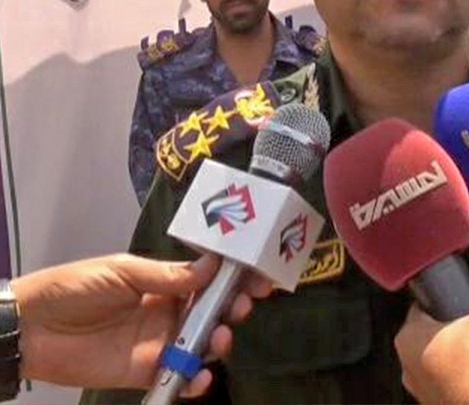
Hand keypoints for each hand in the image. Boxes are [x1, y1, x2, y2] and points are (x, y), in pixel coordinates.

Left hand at [12, 253, 271, 393]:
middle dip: (235, 307)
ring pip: (202, 344)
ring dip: (220, 340)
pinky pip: (179, 376)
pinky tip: (201, 376)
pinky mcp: (146, 371)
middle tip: (245, 305)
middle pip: (213, 312)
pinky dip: (196, 380)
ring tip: (221, 337)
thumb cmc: (74, 288)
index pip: (208, 280)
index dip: (235, 278)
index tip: (258, 275)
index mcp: (164, 283)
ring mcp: (160, 342)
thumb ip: (167, 276)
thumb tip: (212, 267)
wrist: (32, 327)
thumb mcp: (122, 271)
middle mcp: (168, 312)